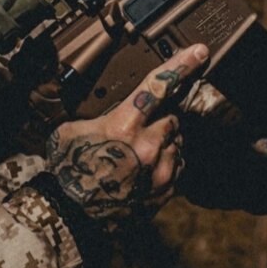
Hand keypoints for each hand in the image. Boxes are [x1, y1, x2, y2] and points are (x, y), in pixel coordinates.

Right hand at [44, 45, 208, 220]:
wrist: (71, 215)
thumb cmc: (67, 170)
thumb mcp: (72, 130)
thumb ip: (100, 116)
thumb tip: (113, 108)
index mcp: (123, 126)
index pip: (158, 87)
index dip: (180, 65)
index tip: (199, 52)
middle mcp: (147, 147)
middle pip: (171, 119)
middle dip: (160, 120)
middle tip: (138, 132)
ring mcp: (159, 172)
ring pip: (177, 144)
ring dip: (163, 144)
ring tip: (137, 157)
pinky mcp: (165, 191)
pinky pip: (177, 168)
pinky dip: (165, 165)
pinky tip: (143, 172)